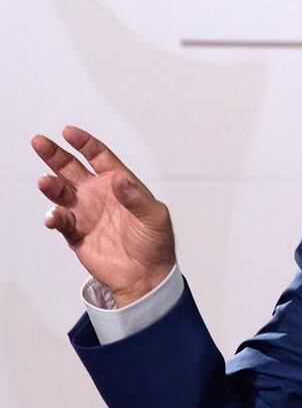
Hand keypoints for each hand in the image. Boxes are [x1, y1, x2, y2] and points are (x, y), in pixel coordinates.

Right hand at [31, 126, 175, 307]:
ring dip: (51, 185)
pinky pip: (60, 220)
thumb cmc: (155, 242)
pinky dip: (54, 217)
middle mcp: (98, 194)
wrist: (146, 275)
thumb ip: (136, 197)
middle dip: (55, 155)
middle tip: (39, 142)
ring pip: (61, 192)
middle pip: (71, 168)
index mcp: (119, 183)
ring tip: (46, 182)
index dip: (84, 143)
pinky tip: (54, 216)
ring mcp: (85, 212)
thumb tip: (119, 179)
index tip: (69, 132)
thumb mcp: (155, 216)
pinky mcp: (76, 233)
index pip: (98, 156)